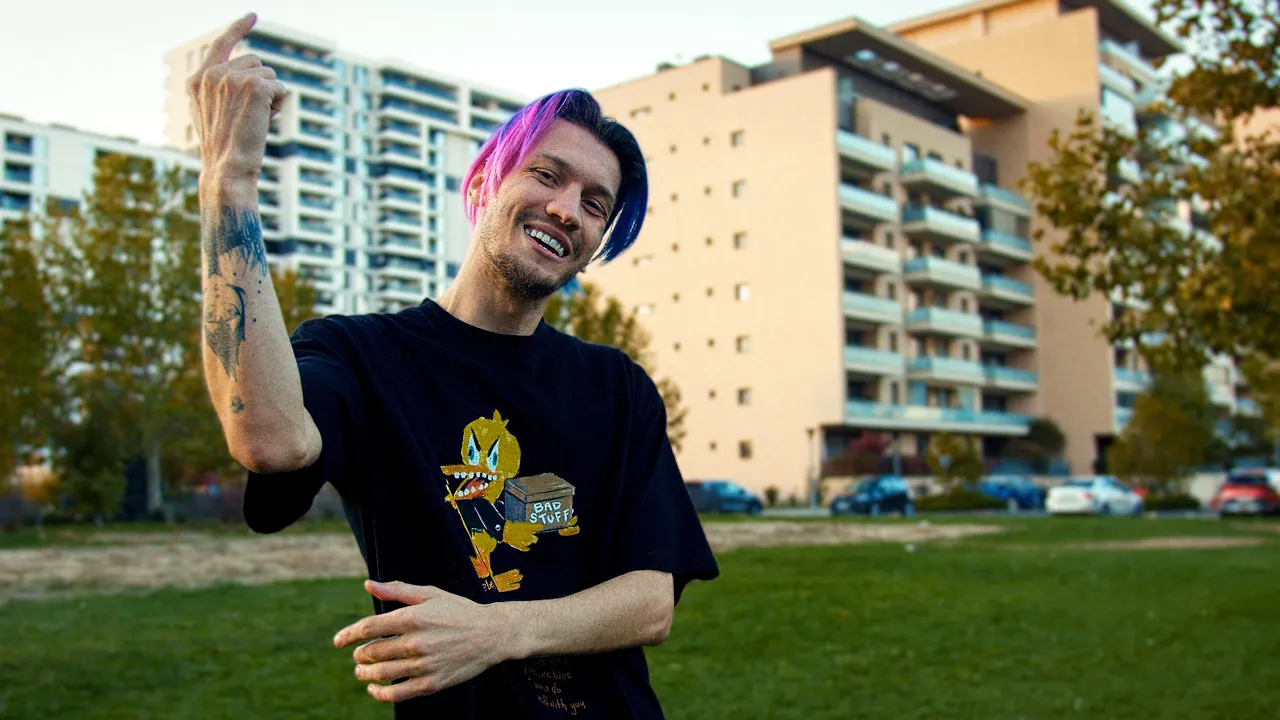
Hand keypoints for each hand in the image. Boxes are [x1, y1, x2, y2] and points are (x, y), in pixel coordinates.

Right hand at [187, 13, 287, 184]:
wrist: (227, 169)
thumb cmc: (224, 150)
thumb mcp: (211, 115)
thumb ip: (220, 90)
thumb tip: (251, 73)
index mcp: (198, 81)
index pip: (221, 45)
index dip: (239, 28)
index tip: (253, 16)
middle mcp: (212, 75)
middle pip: (255, 62)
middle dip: (261, 84)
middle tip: (251, 114)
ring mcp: (232, 79)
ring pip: (269, 74)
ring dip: (271, 96)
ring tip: (256, 120)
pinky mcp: (253, 86)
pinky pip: (280, 87)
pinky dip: (280, 104)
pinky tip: (265, 122)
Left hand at [333, 580, 514, 703]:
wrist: (492, 634)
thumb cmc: (459, 611)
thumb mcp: (430, 594)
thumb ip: (397, 591)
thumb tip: (368, 584)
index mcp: (413, 617)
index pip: (369, 627)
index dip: (348, 635)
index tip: (337, 641)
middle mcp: (416, 641)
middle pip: (372, 652)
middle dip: (359, 656)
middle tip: (357, 658)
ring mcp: (424, 664)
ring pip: (381, 674)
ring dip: (365, 674)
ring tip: (362, 673)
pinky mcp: (431, 683)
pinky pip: (397, 693)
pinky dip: (380, 694)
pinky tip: (374, 689)